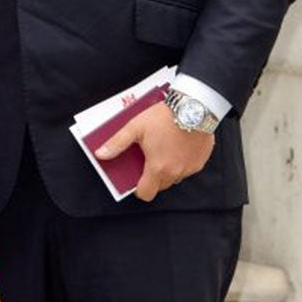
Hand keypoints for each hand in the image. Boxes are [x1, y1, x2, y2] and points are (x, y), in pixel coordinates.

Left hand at [97, 105, 216, 201]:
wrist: (195, 107)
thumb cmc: (165, 117)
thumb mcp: (135, 127)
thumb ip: (117, 143)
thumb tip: (101, 154)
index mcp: (158, 168)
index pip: (146, 193)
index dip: (139, 189)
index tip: (138, 179)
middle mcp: (175, 172)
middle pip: (161, 186)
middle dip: (154, 176)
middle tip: (151, 158)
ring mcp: (190, 167)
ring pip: (175, 177)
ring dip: (169, 169)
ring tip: (165, 150)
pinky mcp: (200, 161)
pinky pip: (188, 168)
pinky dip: (183, 162)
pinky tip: (179, 146)